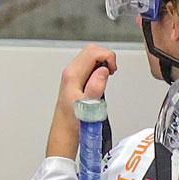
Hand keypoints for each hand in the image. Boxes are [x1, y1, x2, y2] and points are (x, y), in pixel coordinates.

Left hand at [45, 44, 114, 159]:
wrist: (65, 130)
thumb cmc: (74, 121)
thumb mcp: (88, 106)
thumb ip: (95, 87)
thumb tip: (103, 72)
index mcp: (72, 75)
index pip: (93, 52)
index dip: (108, 57)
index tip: (113, 70)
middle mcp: (71, 72)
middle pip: (91, 50)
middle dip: (106, 57)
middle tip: (112, 71)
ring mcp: (73, 74)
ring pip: (91, 55)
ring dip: (103, 62)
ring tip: (108, 75)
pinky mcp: (76, 78)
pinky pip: (89, 64)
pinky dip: (99, 67)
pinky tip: (102, 78)